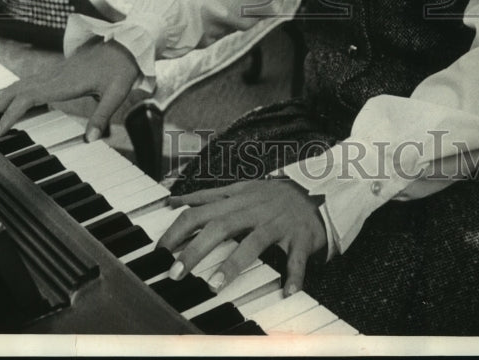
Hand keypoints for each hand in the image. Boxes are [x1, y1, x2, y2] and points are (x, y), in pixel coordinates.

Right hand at [0, 37, 139, 140]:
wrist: (127, 44)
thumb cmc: (121, 68)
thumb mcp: (116, 93)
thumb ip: (102, 116)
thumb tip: (91, 140)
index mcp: (64, 82)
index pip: (28, 99)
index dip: (10, 115)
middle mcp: (55, 76)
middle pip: (17, 90)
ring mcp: (55, 72)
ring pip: (21, 85)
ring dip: (1, 97)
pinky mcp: (59, 71)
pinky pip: (30, 82)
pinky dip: (14, 91)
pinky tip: (10, 99)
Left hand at [158, 178, 326, 295]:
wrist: (318, 189)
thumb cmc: (272, 195)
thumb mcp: (239, 189)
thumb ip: (207, 196)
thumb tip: (174, 201)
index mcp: (238, 198)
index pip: (201, 210)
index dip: (178, 230)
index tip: (160, 251)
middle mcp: (255, 209)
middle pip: (221, 226)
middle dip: (195, 249)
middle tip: (176, 273)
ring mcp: (278, 223)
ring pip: (254, 242)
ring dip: (233, 264)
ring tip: (214, 286)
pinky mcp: (301, 237)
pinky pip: (297, 257)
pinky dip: (293, 274)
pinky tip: (286, 291)